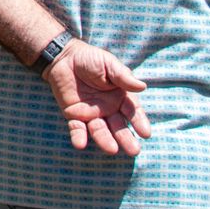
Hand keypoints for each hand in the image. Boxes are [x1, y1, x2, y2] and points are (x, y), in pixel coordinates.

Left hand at [42, 39, 151, 155]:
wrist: (64, 57)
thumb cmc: (90, 59)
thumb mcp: (109, 64)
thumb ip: (123, 76)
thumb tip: (143, 86)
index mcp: (120, 96)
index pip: (132, 112)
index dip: (139, 122)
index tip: (145, 134)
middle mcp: (108, 108)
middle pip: (118, 126)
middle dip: (126, 138)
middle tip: (134, 151)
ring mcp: (91, 114)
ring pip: (100, 130)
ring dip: (105, 140)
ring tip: (112, 150)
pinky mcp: (74, 115)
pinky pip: (77, 128)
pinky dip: (79, 137)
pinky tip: (80, 144)